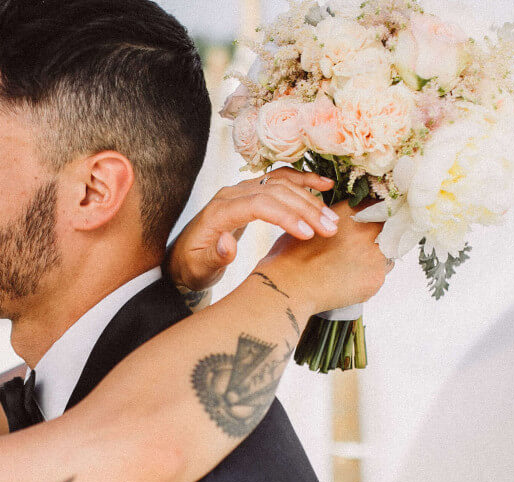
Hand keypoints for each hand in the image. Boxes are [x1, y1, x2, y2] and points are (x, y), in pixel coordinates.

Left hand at [164, 168, 339, 292]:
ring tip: (332, 216)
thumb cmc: (191, 266)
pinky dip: (302, 180)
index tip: (308, 235)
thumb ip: (214, 257)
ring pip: (280, 184)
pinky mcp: (250, 192)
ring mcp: (240, 190)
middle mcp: (230, 194)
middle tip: (330, 228)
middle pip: (274, 192)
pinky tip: (323, 185)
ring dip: (309, 197)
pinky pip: (279, 179)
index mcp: (219, 212)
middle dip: (305, 209)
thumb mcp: (199, 269)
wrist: (182, 257)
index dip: (285, 217)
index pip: (258, 205)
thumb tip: (228, 243)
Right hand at [254, 200, 392, 315]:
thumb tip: (336, 224)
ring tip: (352, 267)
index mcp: (351, 211)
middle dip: (378, 235)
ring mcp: (375, 254)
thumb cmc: (291, 258)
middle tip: (360, 247)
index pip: (376, 206)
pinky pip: (380, 275)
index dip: (372, 214)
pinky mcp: (376, 278)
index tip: (369, 222)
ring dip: (376, 257)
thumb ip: (331, 221)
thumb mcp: (308, 224)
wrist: (289, 286)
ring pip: (387, 252)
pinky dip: (369, 278)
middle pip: (386, 227)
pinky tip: (349, 281)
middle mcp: (368, 229)